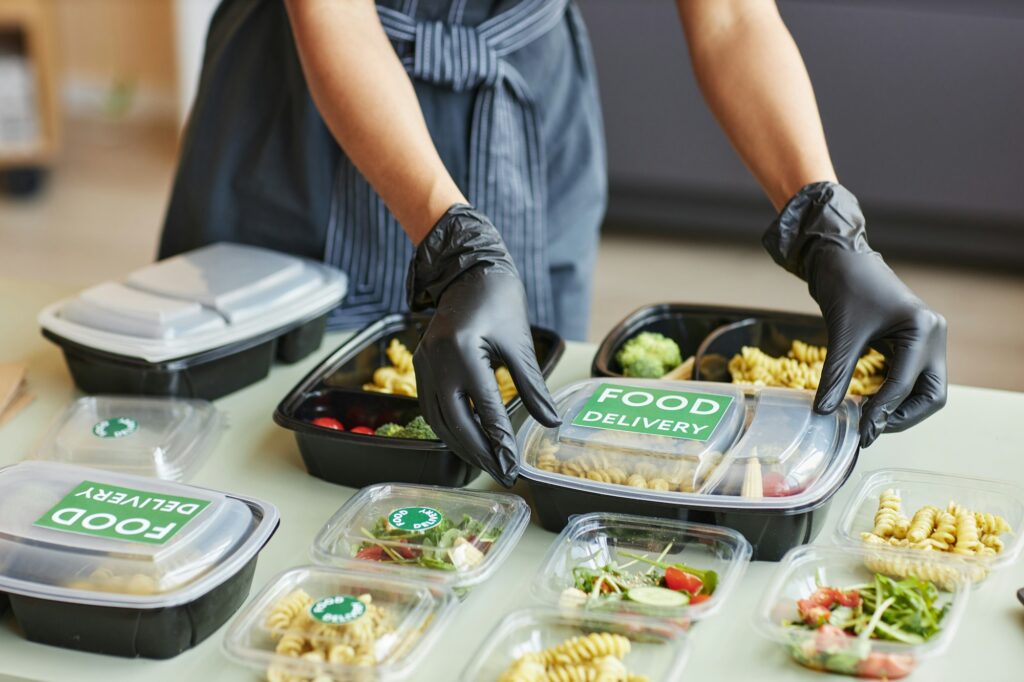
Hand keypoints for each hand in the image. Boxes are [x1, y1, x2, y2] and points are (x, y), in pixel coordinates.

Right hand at [407, 205, 560, 485]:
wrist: (467, 270)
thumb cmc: (499, 302)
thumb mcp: (520, 344)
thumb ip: (533, 387)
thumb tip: (550, 423)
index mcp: (464, 352)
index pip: (485, 408)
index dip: (500, 441)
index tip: (513, 465)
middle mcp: (438, 361)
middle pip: (457, 422)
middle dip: (480, 453)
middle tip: (501, 473)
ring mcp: (424, 364)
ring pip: (439, 420)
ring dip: (461, 445)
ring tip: (486, 463)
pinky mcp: (420, 365)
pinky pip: (430, 407)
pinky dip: (448, 428)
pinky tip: (466, 440)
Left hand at [764, 183, 946, 447]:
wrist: (841, 256)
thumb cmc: (846, 285)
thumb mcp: (841, 334)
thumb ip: (835, 375)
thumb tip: (825, 412)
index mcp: (923, 329)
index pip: (905, 384)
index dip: (882, 411)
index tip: (861, 431)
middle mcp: (933, 335)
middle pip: (931, 395)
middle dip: (903, 416)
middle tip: (870, 431)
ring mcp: (926, 339)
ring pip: (923, 390)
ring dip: (899, 408)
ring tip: (867, 422)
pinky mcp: (912, 342)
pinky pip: (910, 378)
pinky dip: (893, 394)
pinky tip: (868, 404)